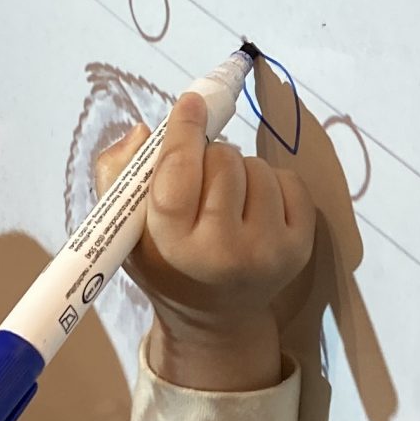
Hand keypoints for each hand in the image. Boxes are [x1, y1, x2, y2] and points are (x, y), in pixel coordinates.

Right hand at [94, 93, 313, 390]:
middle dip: (209, 156)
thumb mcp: (125, 228)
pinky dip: (269, 181)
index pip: (179, 174)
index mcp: (174, 247)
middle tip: (200, 178)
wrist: (215, 318)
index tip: (189, 102)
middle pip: (223, 160)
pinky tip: (252, 206)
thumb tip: (144, 130)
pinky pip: (288, 180)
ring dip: (239, 169)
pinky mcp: (301, 247)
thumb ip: (118, 174)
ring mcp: (269, 251)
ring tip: (225, 197)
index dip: (184, 132)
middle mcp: (225, 252)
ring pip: (257, 167)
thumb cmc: (164, 263)